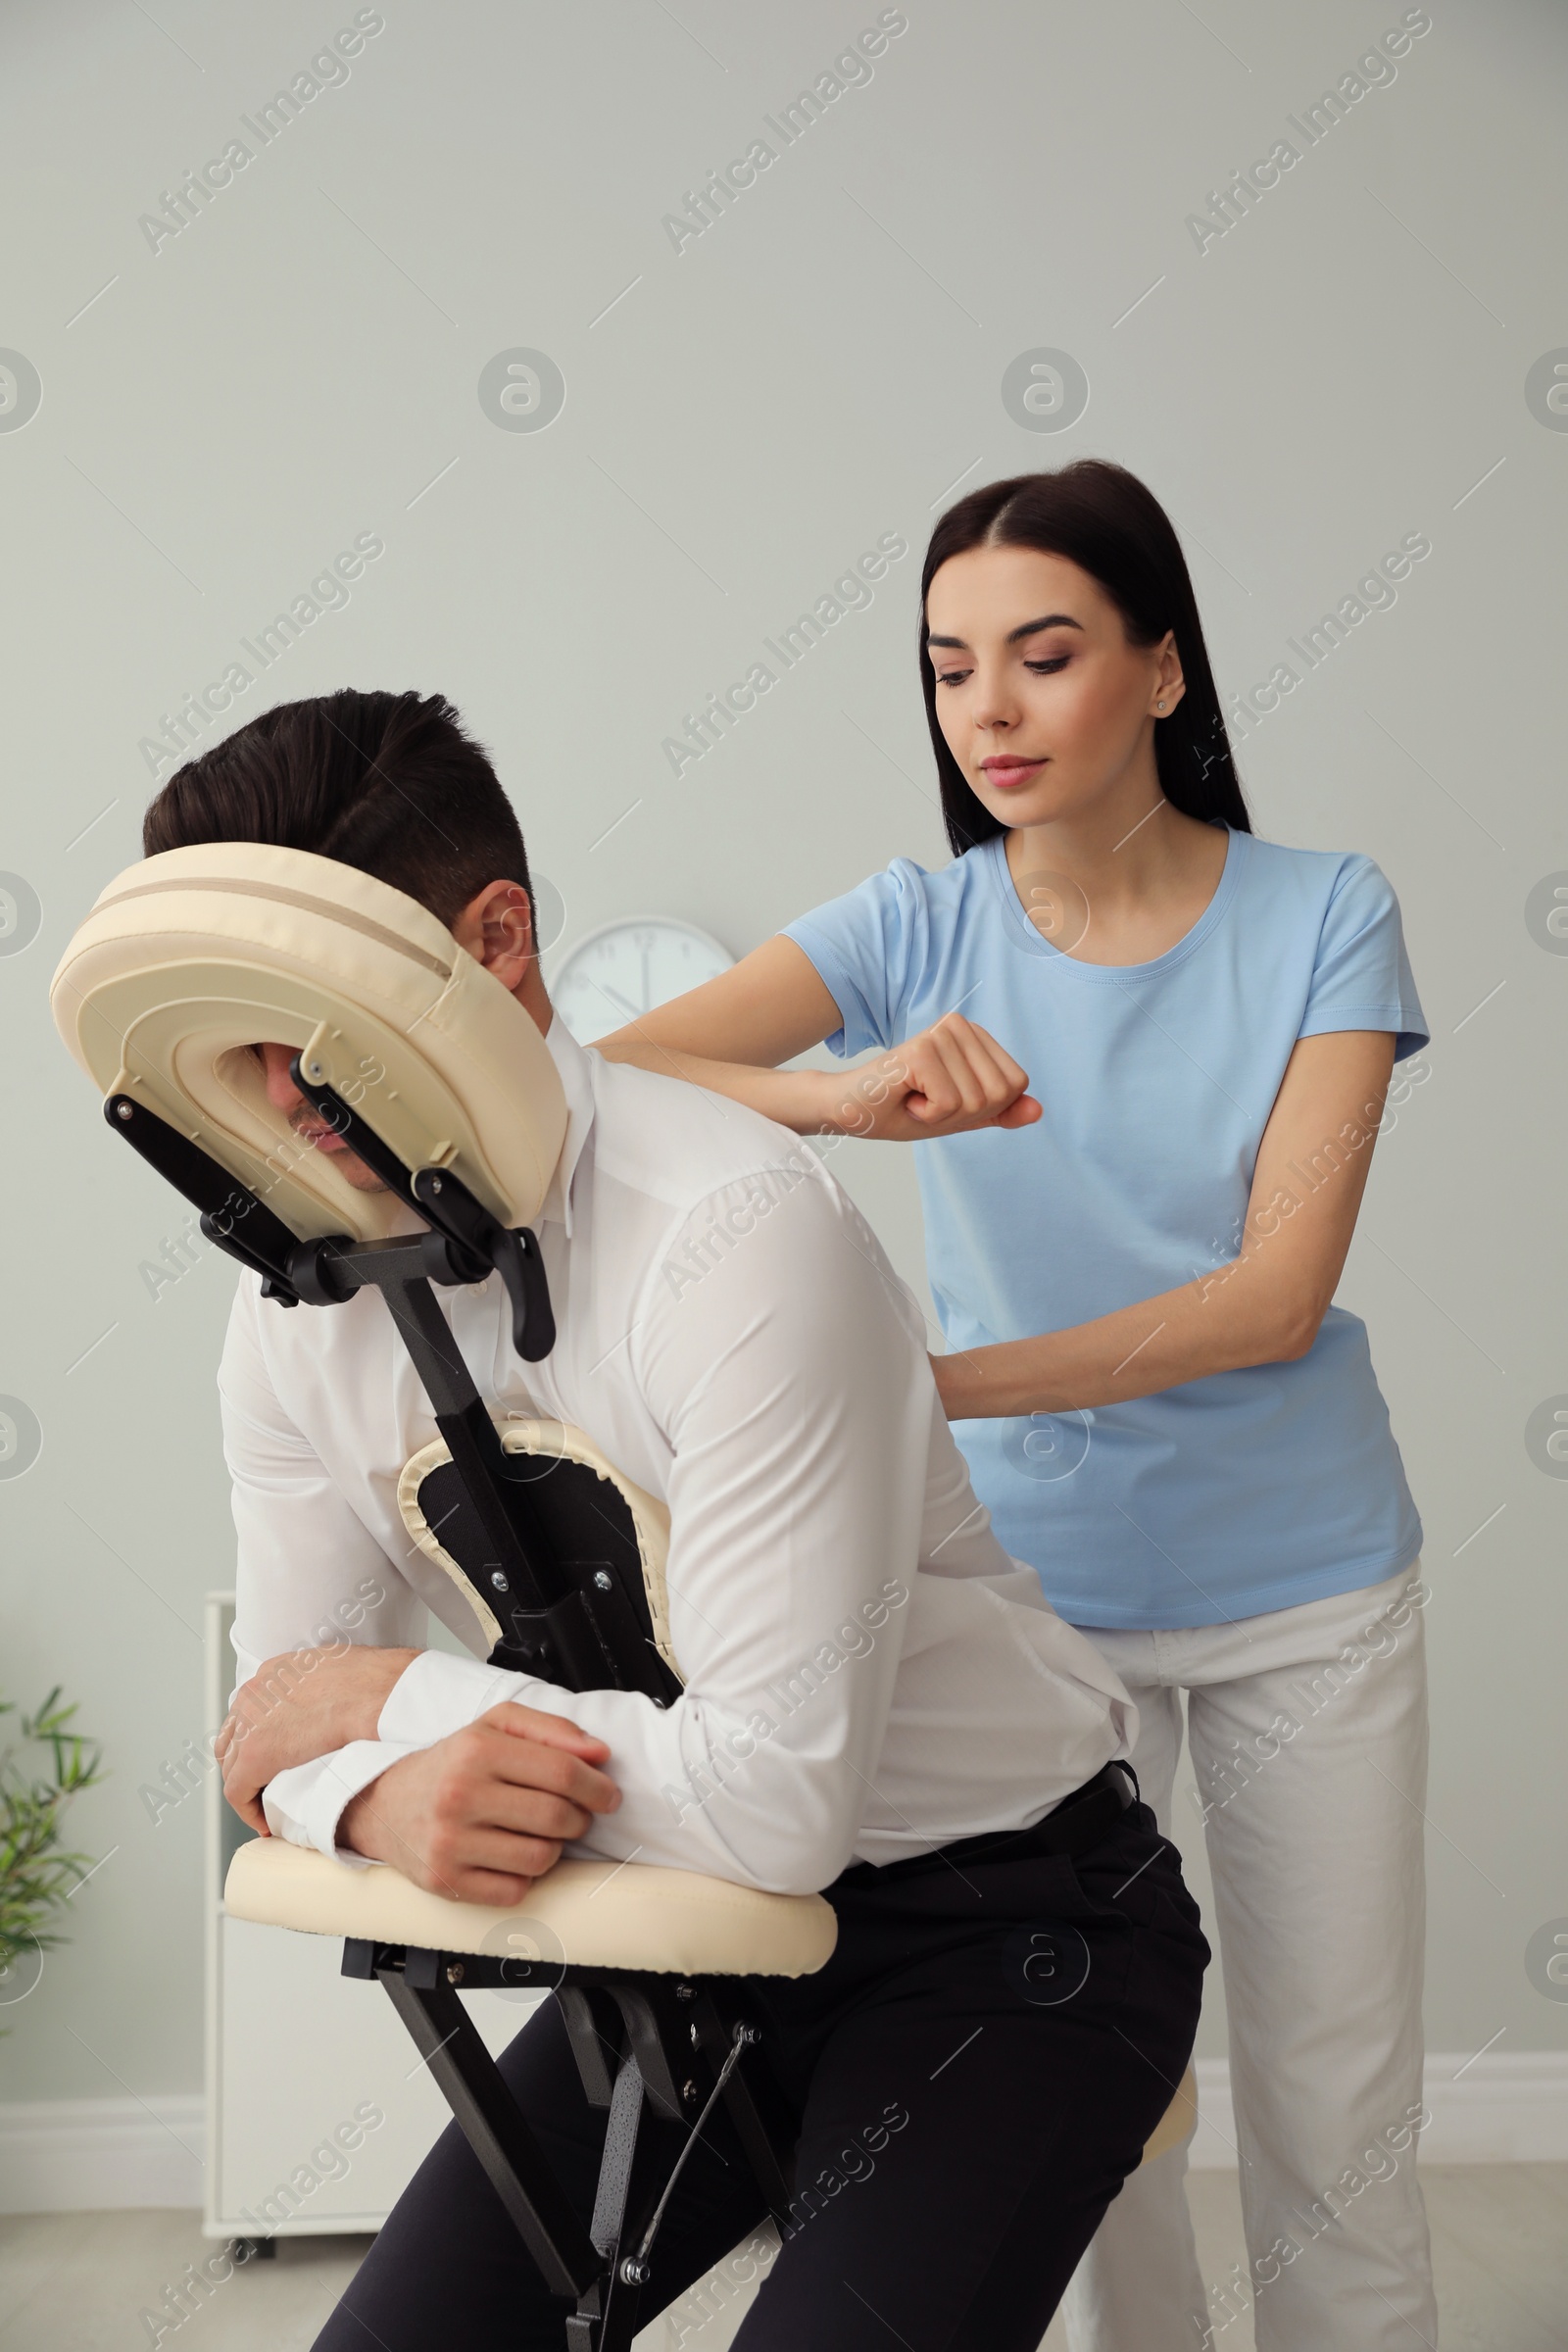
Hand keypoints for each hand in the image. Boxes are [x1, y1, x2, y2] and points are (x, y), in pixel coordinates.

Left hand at [217, 1644, 421, 1832]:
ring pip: (231, 1765)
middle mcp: (255, 1694)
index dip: (258, 1738)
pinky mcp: (256, 1756)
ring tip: (266, 1804)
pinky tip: (265, 1821)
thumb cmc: (376, 1682)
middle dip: (245, 1762)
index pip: (250, 1710)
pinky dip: (248, 1809)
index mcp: (274, 1672)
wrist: (379, 1694)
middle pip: (233, 1736)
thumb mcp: (341, 1669)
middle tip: (265, 1783)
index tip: (275, 1757)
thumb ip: (322, 1684)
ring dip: (247, 1786)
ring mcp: (250, 1724)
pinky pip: (238, 1792)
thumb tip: (332, 1702)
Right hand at [338, 1701, 621, 1905]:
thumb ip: (550, 1730)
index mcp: (477, 1750)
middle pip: (556, 1817)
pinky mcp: (446, 1881)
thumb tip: (598, 1753)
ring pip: (541, 1858)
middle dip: (580, 1819)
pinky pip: (514, 1891)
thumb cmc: (449, 1764)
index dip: (597, 1786)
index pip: (562, 1772)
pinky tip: (511, 1856)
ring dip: (554, 1849)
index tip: (607, 1794)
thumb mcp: (494, 1726)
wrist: (384, 1804)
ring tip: (538, 1833)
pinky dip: (525, 1877)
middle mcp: (460, 1795)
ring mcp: (451, 1842)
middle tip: (575, 1814)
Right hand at [813, 1016, 1040, 1142]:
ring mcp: (941, 1035)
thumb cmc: (901, 1109)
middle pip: (998, 1093)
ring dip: (942, 1115)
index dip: (984, 1108)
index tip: (946, 1101)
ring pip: (975, 1100)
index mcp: (974, 1035)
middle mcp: (960, 1026)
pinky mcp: (922, 1049)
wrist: (851, 1110)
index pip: (1015, 1084)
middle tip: (927, 1102)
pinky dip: (927, 1114)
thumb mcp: (961, 1116)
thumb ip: (1000, 1112)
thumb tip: (1038, 1111)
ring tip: (915, 1097)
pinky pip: (950, 1103)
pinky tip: (905, 1096)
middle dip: (964, 1114)